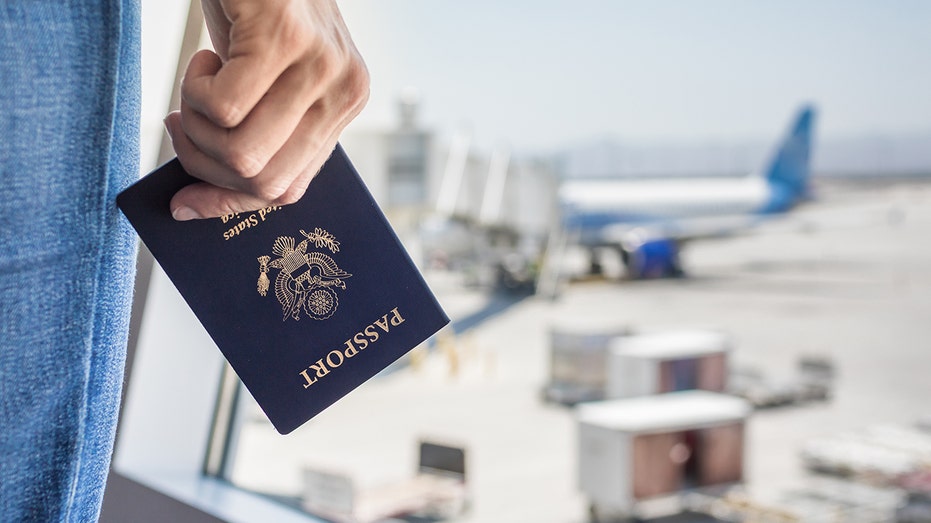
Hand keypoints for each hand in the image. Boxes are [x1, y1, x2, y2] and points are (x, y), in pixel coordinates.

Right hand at [165, 0, 368, 219]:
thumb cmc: (254, 18)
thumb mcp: (263, 86)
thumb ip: (253, 139)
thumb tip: (192, 208)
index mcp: (344, 108)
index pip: (289, 190)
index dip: (230, 203)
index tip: (184, 200)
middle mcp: (343, 92)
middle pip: (262, 181)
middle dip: (203, 163)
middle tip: (182, 122)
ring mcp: (319, 65)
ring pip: (241, 152)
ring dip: (195, 126)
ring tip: (196, 84)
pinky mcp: (283, 39)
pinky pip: (222, 108)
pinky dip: (193, 88)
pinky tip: (206, 55)